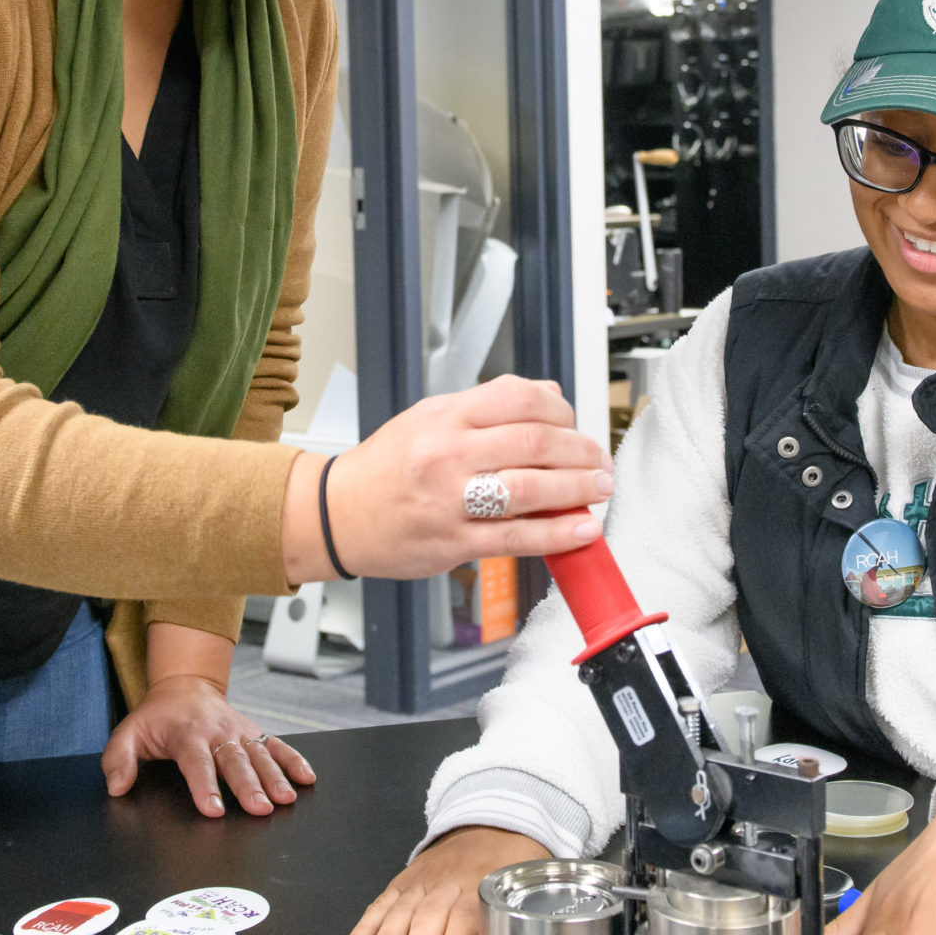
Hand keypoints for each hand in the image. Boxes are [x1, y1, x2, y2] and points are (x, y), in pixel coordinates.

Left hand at [101, 675, 314, 818]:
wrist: (185, 686)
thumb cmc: (156, 717)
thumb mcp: (128, 733)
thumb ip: (119, 760)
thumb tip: (118, 787)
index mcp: (186, 734)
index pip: (197, 763)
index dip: (205, 786)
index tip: (214, 809)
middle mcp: (217, 732)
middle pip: (234, 761)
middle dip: (248, 785)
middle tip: (260, 808)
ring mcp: (239, 732)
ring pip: (259, 755)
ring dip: (274, 777)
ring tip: (285, 798)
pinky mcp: (254, 734)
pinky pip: (276, 746)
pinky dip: (293, 760)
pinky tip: (307, 777)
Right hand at [281, 376, 612, 583]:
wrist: (337, 514)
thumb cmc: (384, 468)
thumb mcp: (429, 417)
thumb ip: (488, 406)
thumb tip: (547, 393)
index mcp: (445, 417)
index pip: (519, 398)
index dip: (561, 408)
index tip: (575, 422)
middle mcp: (449, 454)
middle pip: (534, 443)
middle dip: (580, 452)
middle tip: (598, 460)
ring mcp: (451, 500)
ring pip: (531, 489)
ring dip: (578, 490)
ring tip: (598, 489)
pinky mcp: (454, 542)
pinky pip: (517, 537)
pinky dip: (557, 534)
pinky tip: (581, 529)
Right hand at [339, 826, 547, 934]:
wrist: (489, 824)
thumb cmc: (509, 863)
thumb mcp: (525, 884)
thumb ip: (517, 916)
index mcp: (483, 885)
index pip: (467, 917)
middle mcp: (448, 884)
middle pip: (429, 919)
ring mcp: (421, 882)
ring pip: (400, 912)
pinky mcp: (402, 883)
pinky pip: (380, 905)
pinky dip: (364, 928)